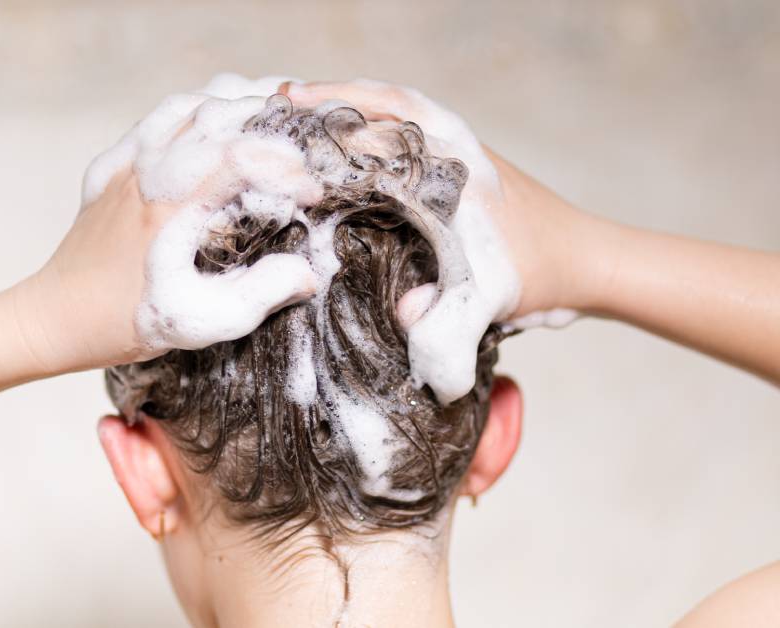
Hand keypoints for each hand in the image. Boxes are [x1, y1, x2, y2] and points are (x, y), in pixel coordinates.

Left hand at [17, 109, 318, 372]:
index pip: (242, 157)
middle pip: (217, 116)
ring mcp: (125, 167)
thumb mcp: (201, 323)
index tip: (310, 194)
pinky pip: (152, 122)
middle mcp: (149, 175)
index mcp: (173, 207)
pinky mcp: (108, 171)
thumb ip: (259, 295)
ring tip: (265, 116)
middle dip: (268, 121)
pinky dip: (190, 112)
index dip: (286, 167)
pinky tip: (208, 125)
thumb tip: (307, 272)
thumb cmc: (125, 324)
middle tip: (301, 140)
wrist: (53, 319)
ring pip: (184, 108)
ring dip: (229, 106)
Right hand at [284, 80, 601, 317]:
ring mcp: (456, 152)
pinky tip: (346, 140)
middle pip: (385, 102)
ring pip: (396, 110)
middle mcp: (452, 147)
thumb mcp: (491, 301)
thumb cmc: (541, 271)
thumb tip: (403, 317)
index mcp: (453, 165)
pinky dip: (372, 122)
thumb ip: (448, 322)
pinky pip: (407, 129)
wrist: (589, 262)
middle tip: (278, 101)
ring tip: (302, 109)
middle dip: (330, 99)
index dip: (335, 116)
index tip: (289, 110)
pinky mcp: (458, 166)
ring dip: (350, 105)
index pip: (386, 125)